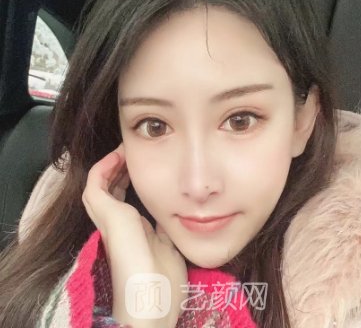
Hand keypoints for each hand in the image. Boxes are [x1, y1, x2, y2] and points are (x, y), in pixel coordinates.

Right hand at [82, 144, 187, 327]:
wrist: (153, 301)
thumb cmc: (163, 281)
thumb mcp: (169, 247)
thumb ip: (166, 230)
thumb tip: (172, 216)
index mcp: (131, 230)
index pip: (123, 198)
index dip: (128, 179)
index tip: (142, 166)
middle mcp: (116, 223)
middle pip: (111, 188)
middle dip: (120, 169)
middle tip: (132, 155)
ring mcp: (108, 219)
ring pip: (100, 184)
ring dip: (111, 165)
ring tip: (125, 152)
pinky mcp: (107, 215)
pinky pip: (95, 184)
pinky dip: (104, 167)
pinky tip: (118, 156)